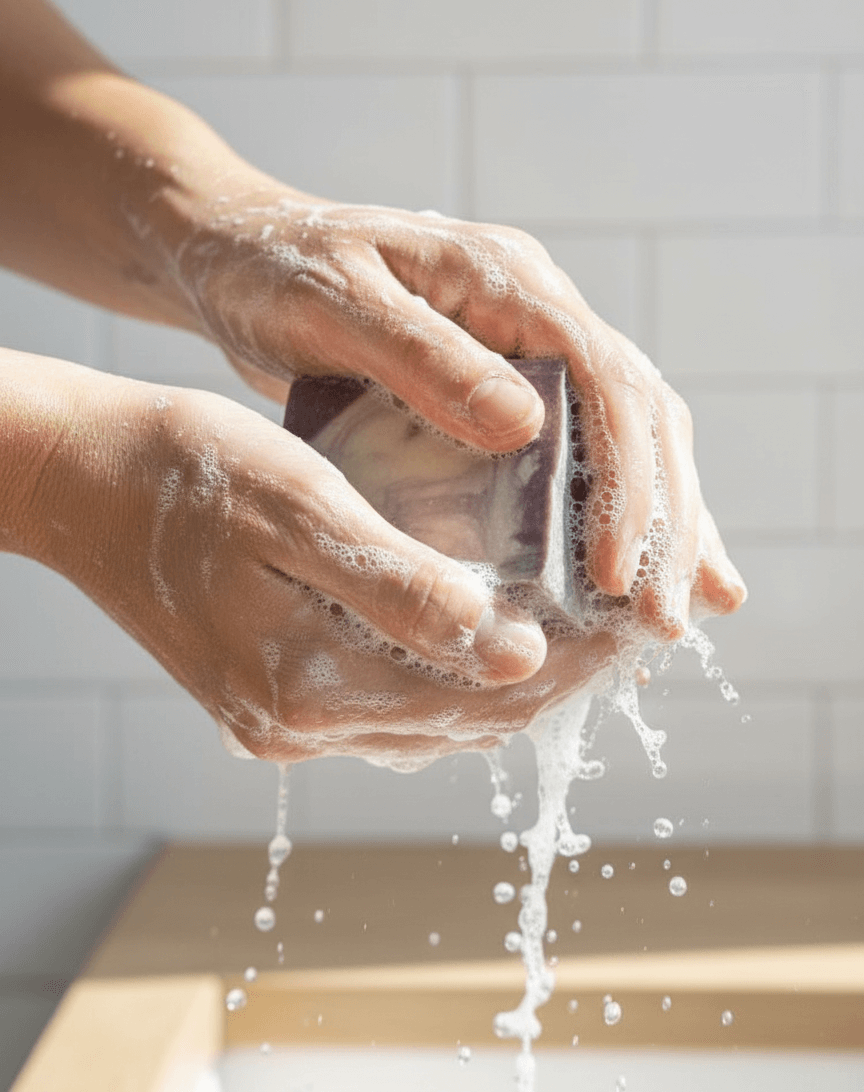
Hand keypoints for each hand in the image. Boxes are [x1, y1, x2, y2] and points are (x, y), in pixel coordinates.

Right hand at [22, 361, 574, 762]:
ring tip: (580, 621)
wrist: (78, 483)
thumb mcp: (297, 508)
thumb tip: (516, 650)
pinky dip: (453, 669)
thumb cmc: (184, 469)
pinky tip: (488, 626)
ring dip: (512, 674)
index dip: (575, 656)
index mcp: (306, 686)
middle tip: (628, 618)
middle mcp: (298, 725)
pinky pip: (391, 700)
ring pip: (436, 715)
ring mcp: (282, 720)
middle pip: (469, 717)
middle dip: (560, 671)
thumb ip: (400, 587)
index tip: (638, 613)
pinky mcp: (272, 699)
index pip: (484, 693)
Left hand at [166, 179, 745, 639]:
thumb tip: (525, 425)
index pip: (606, 377)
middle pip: (641, 413)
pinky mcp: (499, 389)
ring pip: (626, 438)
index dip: (625, 479)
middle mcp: (534, 312)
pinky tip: (625, 579)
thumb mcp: (334, 306)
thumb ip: (422, 357)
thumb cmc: (271, 272)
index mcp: (507, 278)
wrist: (235, 253)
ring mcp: (523, 350)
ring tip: (675, 615)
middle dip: (664, 518)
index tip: (614, 572)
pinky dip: (607, 517)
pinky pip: (577, 454)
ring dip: (658, 526)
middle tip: (668, 617)